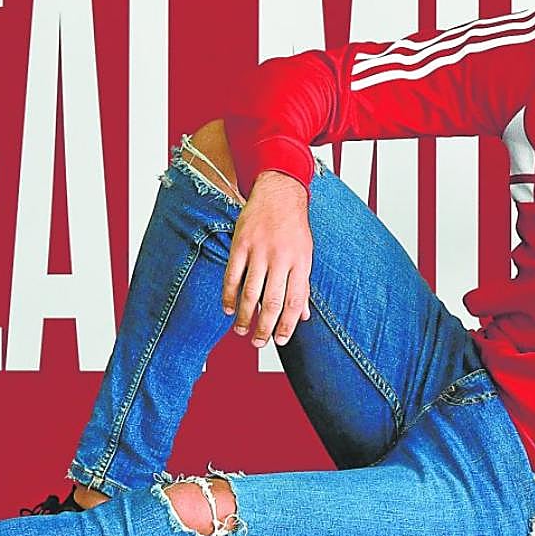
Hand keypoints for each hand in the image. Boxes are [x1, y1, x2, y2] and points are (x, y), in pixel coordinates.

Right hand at [222, 171, 311, 346]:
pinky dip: (229, 296)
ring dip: (245, 316)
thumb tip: (303, 315)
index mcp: (301, 262)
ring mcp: (259, 251)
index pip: (294, 302)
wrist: (279, 192)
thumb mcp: (305, 255)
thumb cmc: (294, 228)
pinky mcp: (241, 244)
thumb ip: (302, 285)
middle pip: (272, 301)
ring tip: (243, 331)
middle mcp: (281, 258)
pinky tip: (229, 309)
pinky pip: (232, 275)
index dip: (288, 325)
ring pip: (251, 292)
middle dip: (265, 327)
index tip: (281, 340)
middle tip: (259, 342)